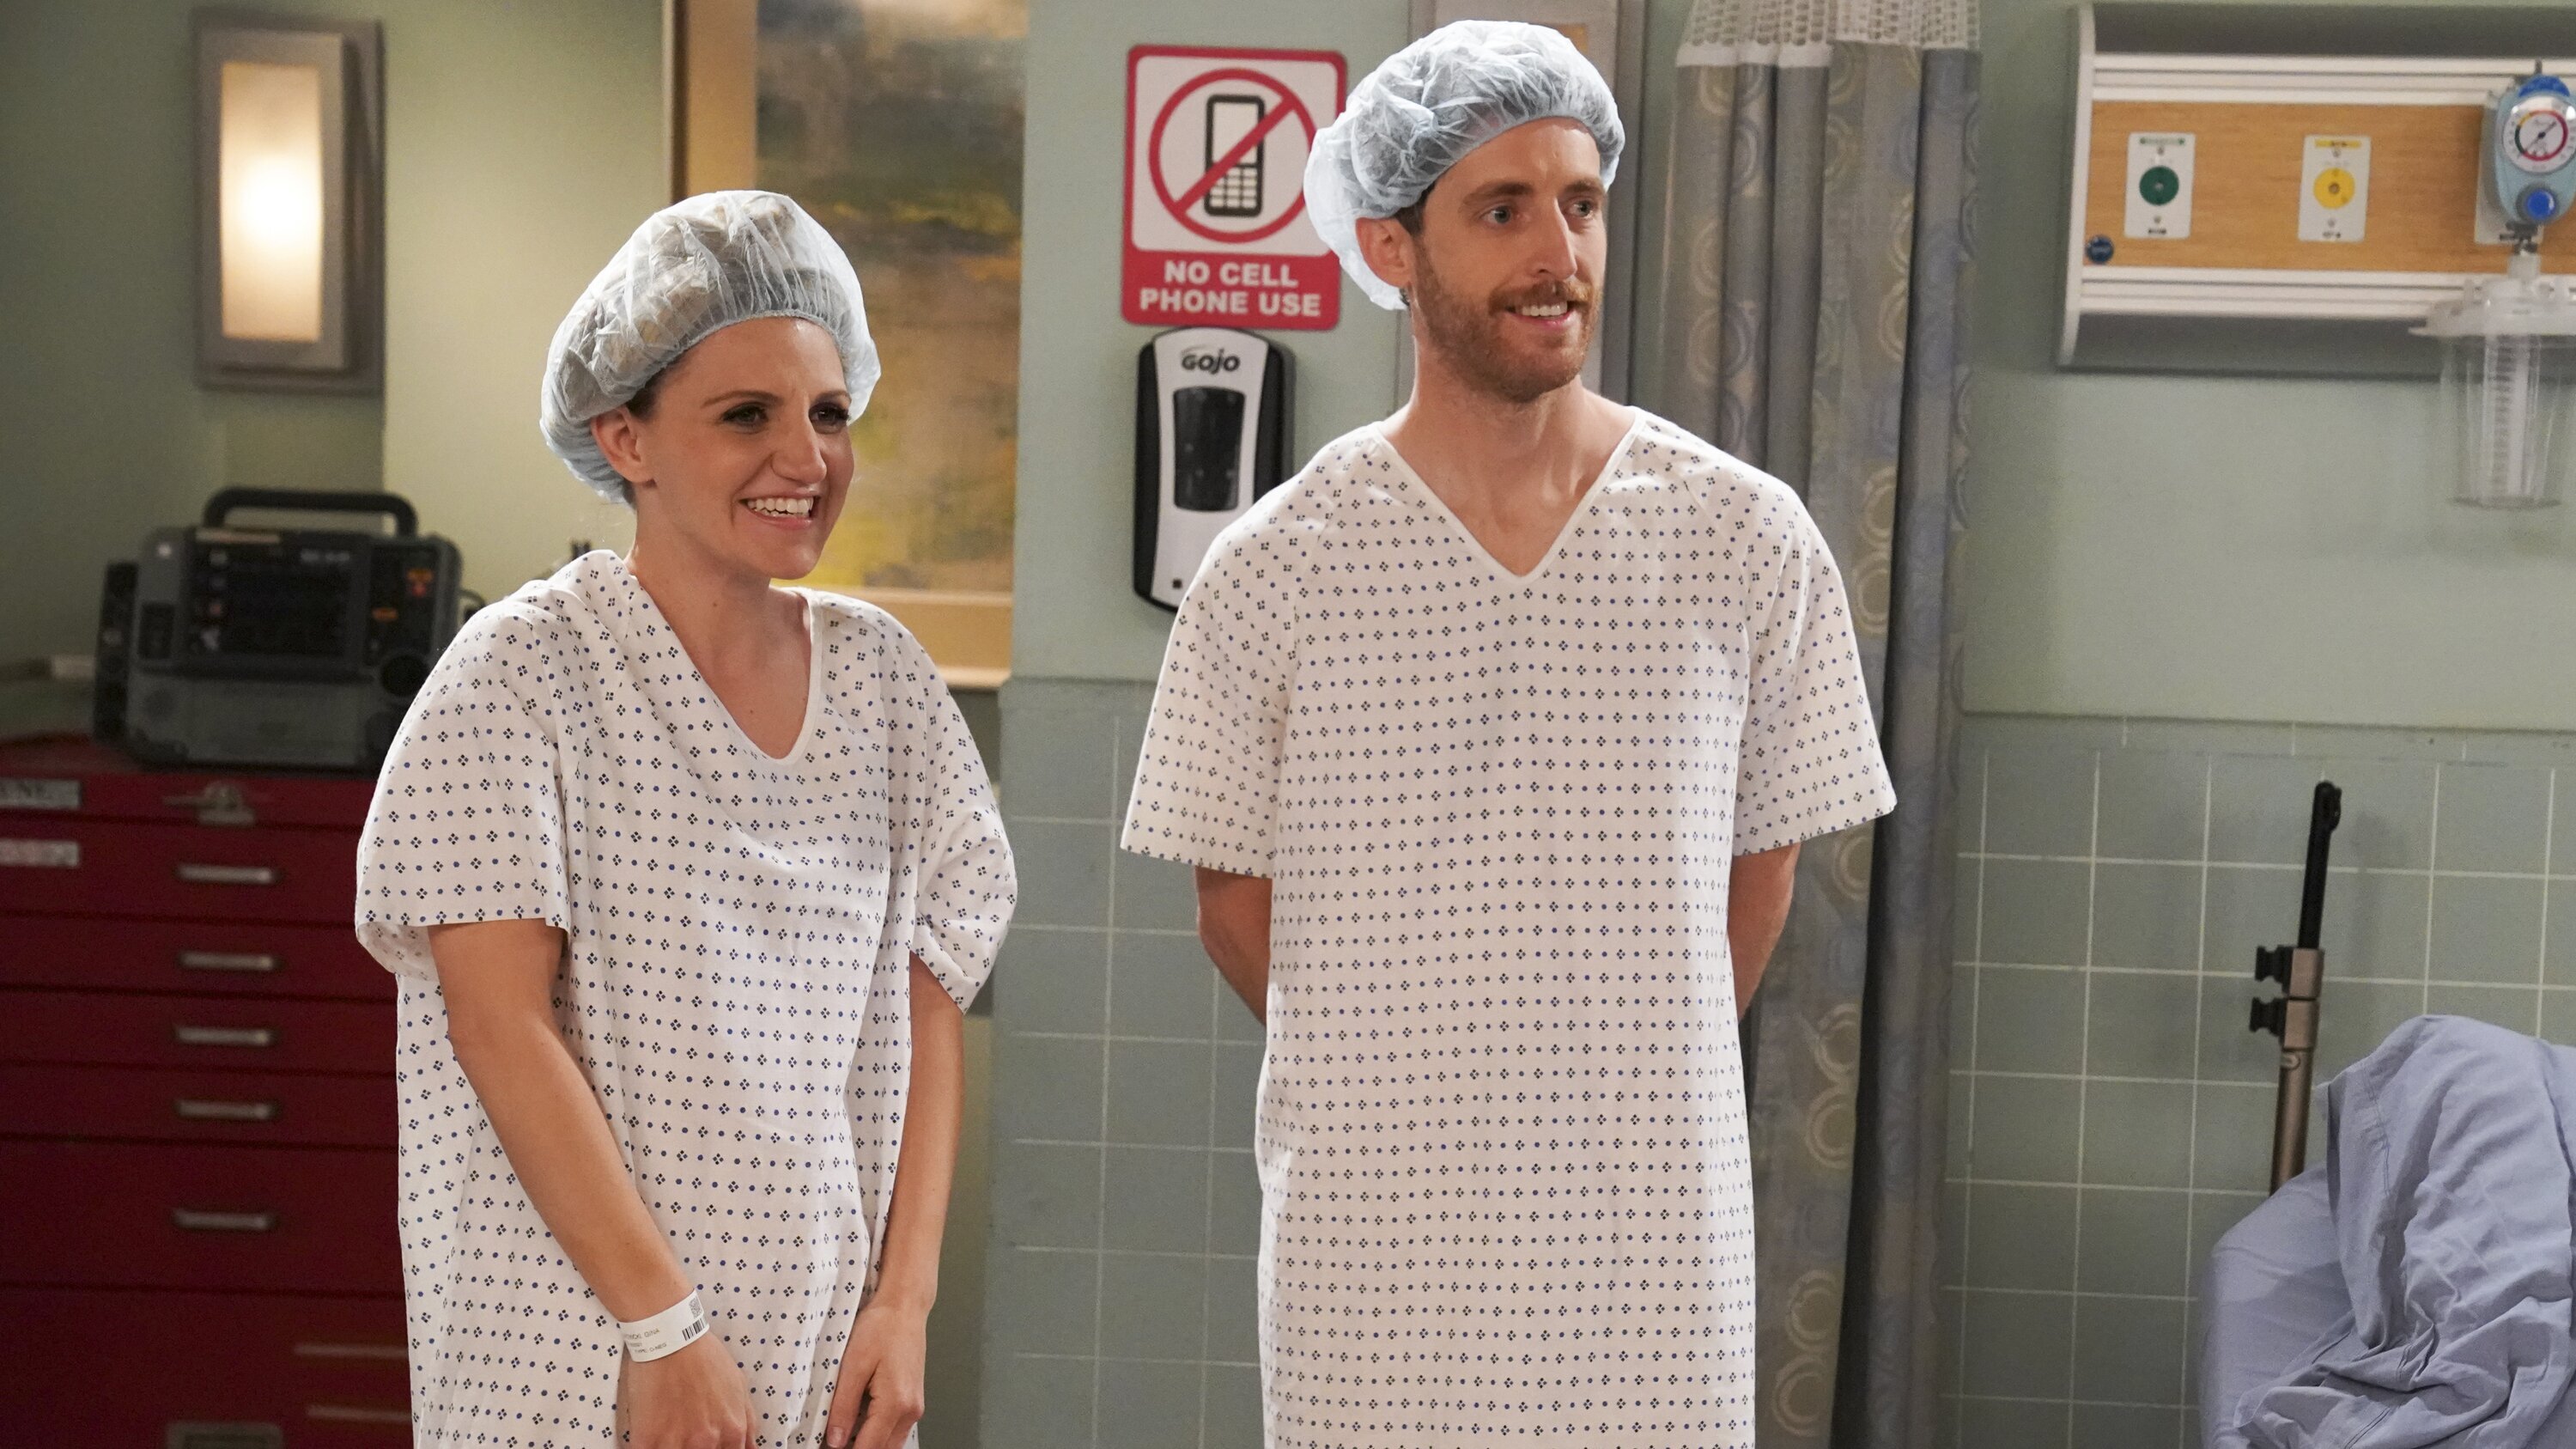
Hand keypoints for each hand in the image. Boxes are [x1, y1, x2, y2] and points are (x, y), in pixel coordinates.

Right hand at [620, 1334, 755, 1448]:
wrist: (671, 1339)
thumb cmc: (705, 1358)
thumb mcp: (740, 1388)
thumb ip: (748, 1423)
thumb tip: (751, 1448)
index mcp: (732, 1431)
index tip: (708, 1445)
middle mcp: (706, 1441)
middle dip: (695, 1448)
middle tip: (687, 1434)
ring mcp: (675, 1442)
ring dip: (671, 1447)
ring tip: (668, 1434)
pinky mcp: (646, 1439)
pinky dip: (648, 1446)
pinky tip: (649, 1437)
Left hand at [825, 1297, 928, 1448]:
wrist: (905, 1307)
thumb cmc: (881, 1327)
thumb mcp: (853, 1366)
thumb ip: (843, 1407)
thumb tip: (835, 1441)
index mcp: (895, 1404)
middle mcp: (910, 1411)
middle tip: (831, 1442)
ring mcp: (914, 1407)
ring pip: (890, 1444)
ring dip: (868, 1444)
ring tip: (841, 1434)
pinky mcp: (913, 1400)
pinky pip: (895, 1430)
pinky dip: (877, 1434)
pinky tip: (858, 1423)